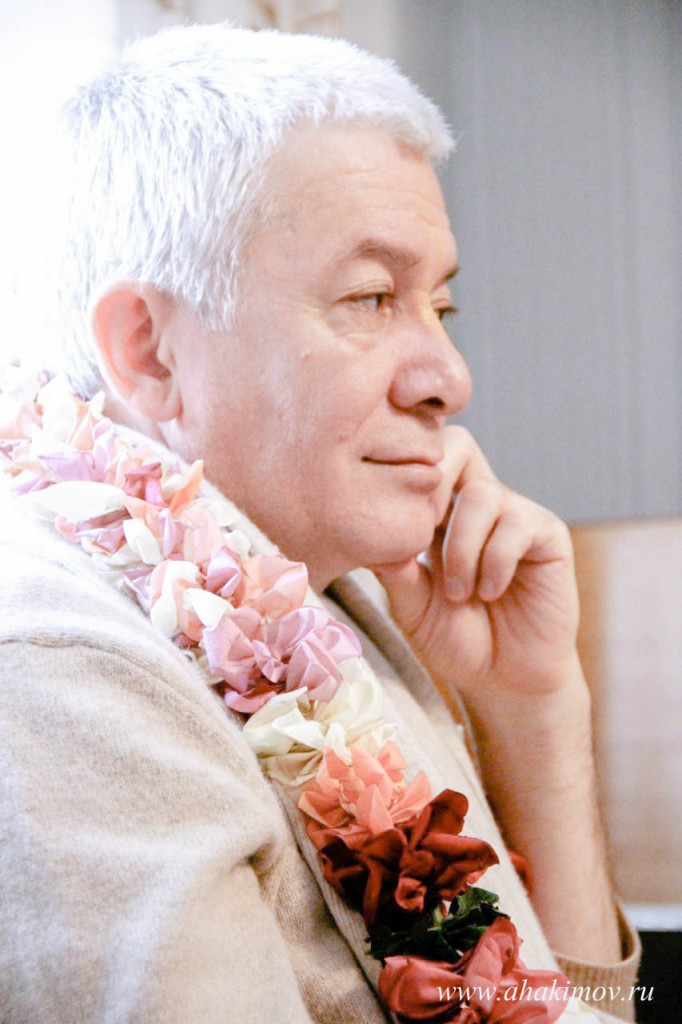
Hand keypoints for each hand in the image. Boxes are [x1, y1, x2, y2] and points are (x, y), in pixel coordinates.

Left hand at [371, 425, 580, 709]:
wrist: (505, 679)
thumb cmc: (455, 639)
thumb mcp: (411, 606)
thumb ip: (394, 570)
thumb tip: (370, 536)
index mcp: (438, 509)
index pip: (421, 458)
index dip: (400, 471)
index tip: (385, 518)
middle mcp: (476, 502)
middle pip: (458, 445)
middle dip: (433, 480)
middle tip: (420, 532)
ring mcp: (514, 514)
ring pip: (481, 494)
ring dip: (461, 548)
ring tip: (458, 593)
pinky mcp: (546, 534)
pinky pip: (515, 526)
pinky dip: (494, 563)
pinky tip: (489, 593)